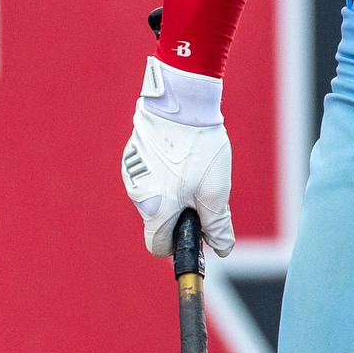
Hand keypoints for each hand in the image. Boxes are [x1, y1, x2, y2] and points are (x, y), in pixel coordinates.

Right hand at [121, 56, 234, 258]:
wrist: (179, 104)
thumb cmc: (198, 149)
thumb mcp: (215, 191)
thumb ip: (217, 225)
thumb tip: (222, 248)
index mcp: (156, 210)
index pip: (158, 246)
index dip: (177, 243)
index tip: (194, 229)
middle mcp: (137, 196)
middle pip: (159, 218)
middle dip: (179, 212)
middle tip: (201, 189)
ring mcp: (131, 174)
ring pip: (155, 195)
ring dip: (172, 190)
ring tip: (191, 164)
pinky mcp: (132, 156)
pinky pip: (149, 175)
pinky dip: (163, 172)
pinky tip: (178, 152)